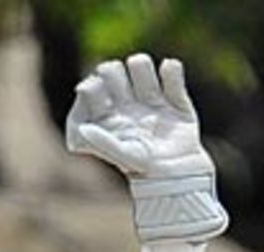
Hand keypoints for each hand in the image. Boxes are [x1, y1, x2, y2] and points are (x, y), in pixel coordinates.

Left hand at [66, 54, 227, 241]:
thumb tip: (83, 129)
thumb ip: (101, 142)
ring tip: (151, 95)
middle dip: (116, 76)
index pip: (91, 84)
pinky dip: (171, 71)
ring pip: (140, 63)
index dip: (92, 87)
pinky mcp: (176, 98)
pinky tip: (170, 88)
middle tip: (126, 98)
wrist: (180, 175)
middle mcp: (127, 102)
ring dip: (142, 71)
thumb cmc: (145, 168)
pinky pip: (172, 69)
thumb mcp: (122, 155)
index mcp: (108, 114)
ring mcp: (152, 98)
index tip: (96, 97)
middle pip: (112, 68)